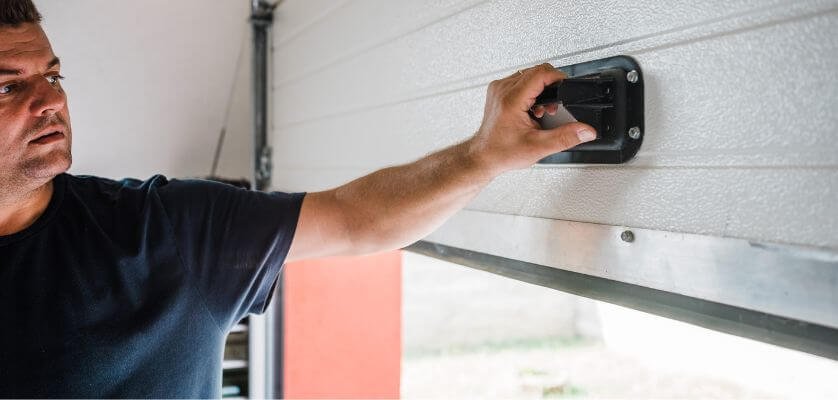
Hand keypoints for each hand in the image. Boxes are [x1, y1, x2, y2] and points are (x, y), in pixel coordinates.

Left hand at [467, 63, 595, 176]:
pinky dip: (530, 91)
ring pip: (529, 75)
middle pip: (536, 71)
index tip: (566, 87)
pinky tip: (531, 108)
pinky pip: (520, 80)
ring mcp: (498, 89)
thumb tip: (585, 131)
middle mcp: (503, 89)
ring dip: (541, 89)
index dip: (558, 78)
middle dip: (551, 87)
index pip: (541, 73)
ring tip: (540, 110)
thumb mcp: (538, 147)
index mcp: (511, 99)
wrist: (483, 157)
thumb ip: (565, 137)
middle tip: (552, 108)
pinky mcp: (498, 91)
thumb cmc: (501, 152)